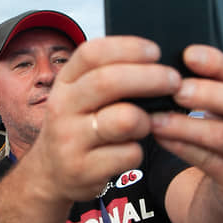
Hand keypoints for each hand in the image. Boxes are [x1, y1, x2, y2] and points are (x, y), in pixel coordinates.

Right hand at [28, 36, 181, 201]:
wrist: (48, 174)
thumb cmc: (77, 128)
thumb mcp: (79, 97)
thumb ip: (106, 77)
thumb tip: (155, 64)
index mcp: (64, 82)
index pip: (92, 54)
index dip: (128, 48)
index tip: (155, 52)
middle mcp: (62, 107)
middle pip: (109, 81)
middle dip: (150, 77)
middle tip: (174, 81)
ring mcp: (71, 140)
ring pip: (125, 119)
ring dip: (146, 120)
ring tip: (145, 123)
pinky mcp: (84, 169)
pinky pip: (129, 154)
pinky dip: (138, 151)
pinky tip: (129, 150)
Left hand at [150, 45, 222, 212]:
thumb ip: (218, 87)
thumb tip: (177, 62)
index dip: (219, 64)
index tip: (189, 54)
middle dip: (210, 93)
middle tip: (176, 89)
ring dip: (185, 125)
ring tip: (155, 117)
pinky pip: (208, 161)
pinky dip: (181, 147)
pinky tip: (161, 136)